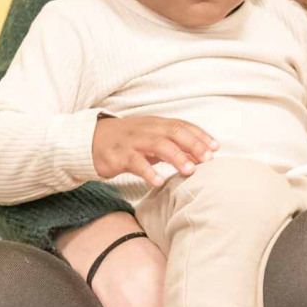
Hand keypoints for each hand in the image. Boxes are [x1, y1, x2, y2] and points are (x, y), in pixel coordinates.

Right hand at [93, 115, 219, 186]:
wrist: (90, 141)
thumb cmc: (127, 142)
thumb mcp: (151, 140)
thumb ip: (174, 146)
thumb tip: (201, 157)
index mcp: (156, 124)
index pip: (182, 126)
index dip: (200, 135)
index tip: (216, 147)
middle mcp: (146, 129)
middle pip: (174, 132)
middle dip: (193, 145)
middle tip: (208, 159)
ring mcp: (132, 141)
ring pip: (157, 145)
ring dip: (176, 157)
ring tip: (189, 171)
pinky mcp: (119, 155)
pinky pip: (135, 162)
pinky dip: (148, 172)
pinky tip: (159, 181)